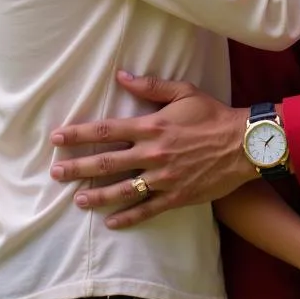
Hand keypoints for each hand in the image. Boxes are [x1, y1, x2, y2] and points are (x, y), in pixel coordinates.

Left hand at [49, 71, 255, 227]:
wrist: (244, 143)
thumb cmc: (213, 114)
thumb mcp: (184, 92)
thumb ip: (151, 86)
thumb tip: (121, 76)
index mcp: (152, 125)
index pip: (107, 130)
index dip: (79, 134)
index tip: (57, 138)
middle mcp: (153, 153)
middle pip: (107, 162)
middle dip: (77, 167)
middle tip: (55, 173)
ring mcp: (164, 177)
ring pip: (122, 190)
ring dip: (97, 195)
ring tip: (78, 199)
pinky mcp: (176, 195)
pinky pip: (147, 209)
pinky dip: (127, 217)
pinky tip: (111, 222)